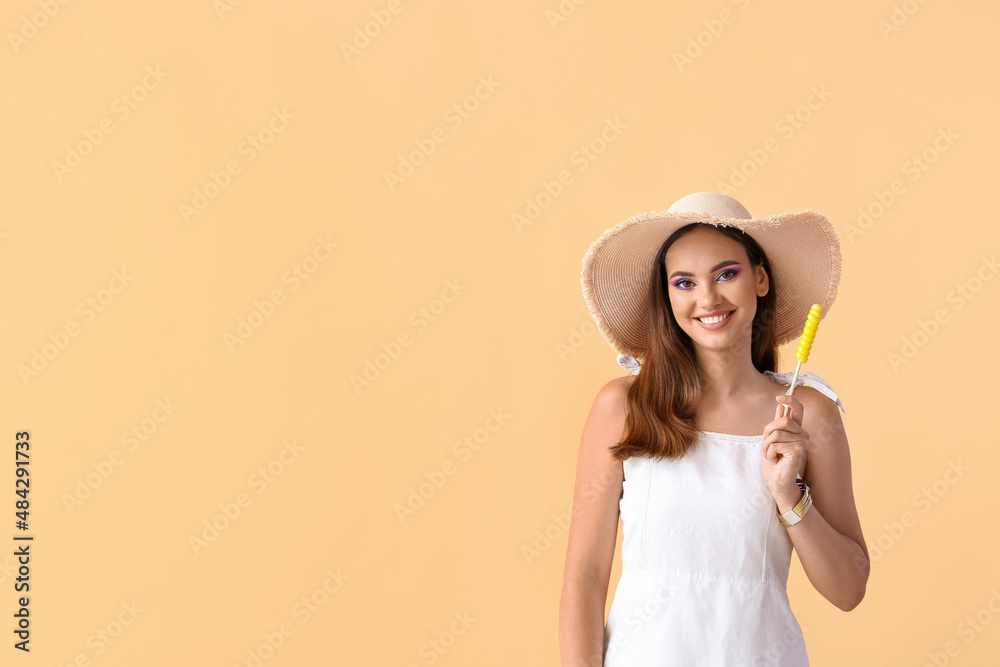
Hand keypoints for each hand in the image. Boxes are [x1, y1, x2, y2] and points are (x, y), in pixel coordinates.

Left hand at [760, 394, 809, 510]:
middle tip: (766, 445)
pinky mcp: (799, 451)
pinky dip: (769, 452)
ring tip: (770, 454)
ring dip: (767, 445)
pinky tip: (775, 460)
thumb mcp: (772, 440)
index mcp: (797, 430)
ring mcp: (803, 442)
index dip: (790, 400)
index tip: (779, 397)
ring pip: (776, 433)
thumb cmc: (775, 462)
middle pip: (782, 420)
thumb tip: (780, 406)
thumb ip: (777, 424)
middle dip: (768, 431)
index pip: (798, 409)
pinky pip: (776, 444)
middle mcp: (803, 434)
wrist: (778, 482)